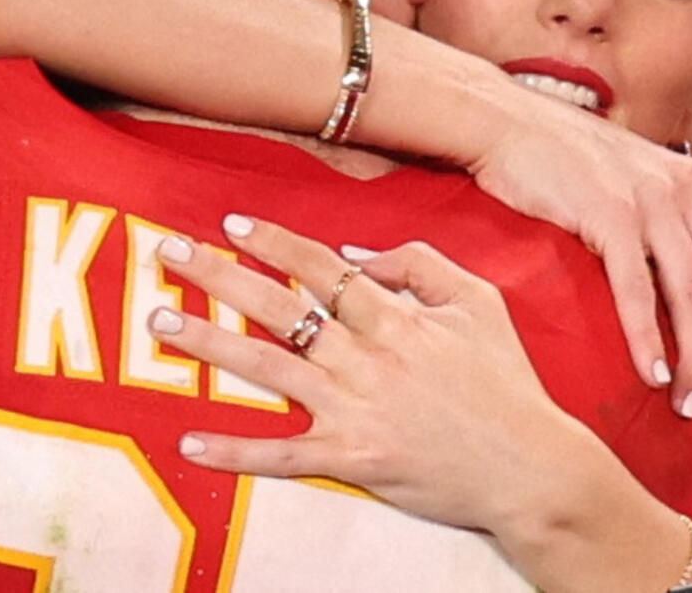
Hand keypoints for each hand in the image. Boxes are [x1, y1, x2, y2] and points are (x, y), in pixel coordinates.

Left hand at [148, 215, 582, 539]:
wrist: (532, 467)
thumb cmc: (507, 382)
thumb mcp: (479, 301)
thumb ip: (422, 265)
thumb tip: (359, 254)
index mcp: (394, 316)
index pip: (321, 267)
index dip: (273, 242)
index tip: (230, 224)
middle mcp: (366, 356)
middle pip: (278, 307)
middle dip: (219, 276)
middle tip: (168, 252)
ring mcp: (356, 408)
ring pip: (267, 368)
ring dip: (208, 343)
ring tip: (160, 321)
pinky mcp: (352, 458)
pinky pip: (282, 455)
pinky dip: (234, 449)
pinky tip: (188, 440)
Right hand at [468, 90, 691, 414]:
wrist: (508, 122)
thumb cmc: (565, 150)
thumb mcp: (645, 163)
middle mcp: (680, 191)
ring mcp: (646, 203)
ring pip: (691, 294)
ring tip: (690, 401)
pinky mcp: (607, 215)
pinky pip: (637, 289)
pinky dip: (649, 337)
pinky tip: (654, 373)